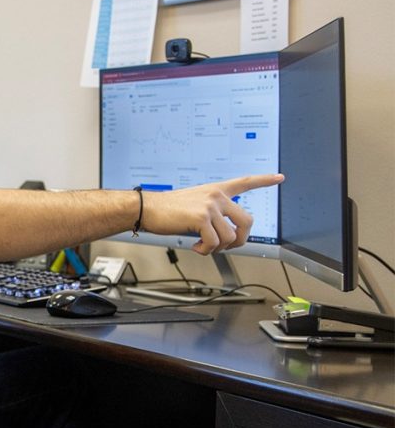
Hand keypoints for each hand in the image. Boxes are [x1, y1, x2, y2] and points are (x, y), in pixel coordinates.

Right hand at [141, 174, 283, 254]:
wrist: (147, 209)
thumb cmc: (166, 210)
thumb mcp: (194, 207)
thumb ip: (213, 216)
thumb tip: (222, 237)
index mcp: (215, 191)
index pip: (245, 182)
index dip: (264, 180)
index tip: (279, 177)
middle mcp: (216, 196)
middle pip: (248, 220)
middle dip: (241, 239)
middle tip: (227, 245)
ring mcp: (210, 206)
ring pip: (230, 237)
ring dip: (218, 248)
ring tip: (203, 245)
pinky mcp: (202, 218)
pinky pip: (214, 243)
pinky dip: (206, 250)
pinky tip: (196, 246)